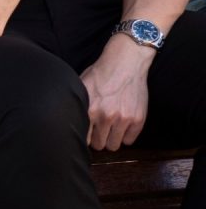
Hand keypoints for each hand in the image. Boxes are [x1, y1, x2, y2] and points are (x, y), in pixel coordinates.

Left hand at [79, 36, 153, 150]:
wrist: (125, 63)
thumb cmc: (101, 73)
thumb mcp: (81, 86)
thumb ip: (78, 105)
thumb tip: (70, 122)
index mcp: (89, 109)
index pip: (84, 138)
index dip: (85, 137)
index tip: (87, 135)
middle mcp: (106, 117)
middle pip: (99, 144)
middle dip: (98, 139)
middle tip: (99, 131)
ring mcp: (123, 119)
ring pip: (114, 145)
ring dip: (111, 139)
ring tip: (110, 130)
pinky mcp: (138, 120)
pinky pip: (129, 141)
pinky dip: (125, 136)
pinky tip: (122, 126)